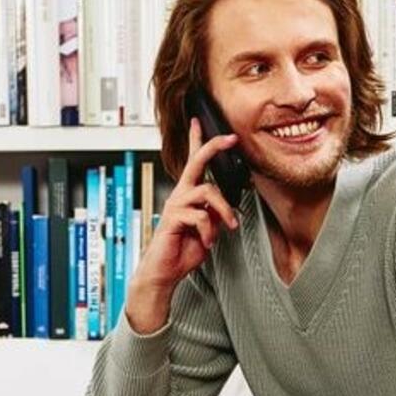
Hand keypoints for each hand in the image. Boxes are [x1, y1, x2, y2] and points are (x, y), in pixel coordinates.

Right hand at [124, 117, 239, 333]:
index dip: (198, 141)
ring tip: (229, 226)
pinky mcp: (174, 218)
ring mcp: (176, 205)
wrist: (165, 271)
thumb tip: (227, 207)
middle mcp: (181, 195)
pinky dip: (210, 230)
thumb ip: (215, 214)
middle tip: (230, 138)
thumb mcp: (207, 229)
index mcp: (189, 194)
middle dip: (212, 146)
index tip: (202, 124)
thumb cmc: (183, 249)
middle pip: (196, 162)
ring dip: (224, 210)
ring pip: (208, 191)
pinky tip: (207, 241)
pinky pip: (201, 216)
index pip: (194, 163)